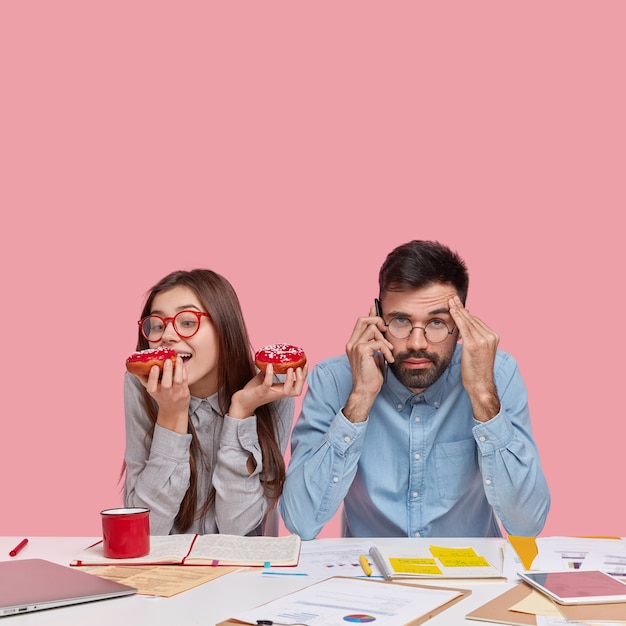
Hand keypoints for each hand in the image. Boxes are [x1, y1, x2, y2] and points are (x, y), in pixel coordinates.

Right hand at [135, 356, 190, 432]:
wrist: (174, 410)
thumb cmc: (161, 395)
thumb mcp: (151, 388)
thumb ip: (143, 378)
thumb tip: (132, 367)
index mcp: (154, 392)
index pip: (152, 386)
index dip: (153, 377)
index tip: (155, 367)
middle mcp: (165, 394)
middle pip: (166, 384)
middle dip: (167, 371)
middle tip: (167, 360)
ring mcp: (175, 393)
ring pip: (178, 381)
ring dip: (178, 369)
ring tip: (177, 359)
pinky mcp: (184, 392)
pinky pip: (185, 380)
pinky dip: (183, 370)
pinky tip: (181, 363)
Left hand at [228, 363, 307, 418]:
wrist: (241, 402)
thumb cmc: (253, 391)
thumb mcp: (264, 378)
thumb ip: (270, 371)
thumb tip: (274, 359)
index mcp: (281, 390)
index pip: (298, 385)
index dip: (304, 376)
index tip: (306, 364)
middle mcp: (279, 393)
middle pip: (298, 390)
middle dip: (302, 379)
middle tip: (300, 368)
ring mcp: (270, 393)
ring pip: (287, 391)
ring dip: (291, 379)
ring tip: (290, 369)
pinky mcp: (261, 392)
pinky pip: (268, 384)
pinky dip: (270, 375)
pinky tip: (270, 366)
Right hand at [343, 305, 394, 422]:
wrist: (365, 391)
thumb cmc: (371, 377)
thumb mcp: (375, 357)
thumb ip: (376, 345)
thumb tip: (382, 335)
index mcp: (353, 343)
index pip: (360, 322)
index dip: (369, 314)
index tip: (375, 307)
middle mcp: (351, 343)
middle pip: (363, 319)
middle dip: (377, 321)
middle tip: (386, 331)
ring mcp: (355, 346)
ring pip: (372, 328)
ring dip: (385, 340)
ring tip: (389, 352)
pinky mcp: (361, 350)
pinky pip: (378, 342)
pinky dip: (387, 349)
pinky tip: (388, 359)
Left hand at [449, 296, 500, 421]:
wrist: (480, 385)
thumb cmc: (476, 370)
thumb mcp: (478, 352)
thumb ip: (474, 338)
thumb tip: (463, 328)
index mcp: (493, 337)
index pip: (477, 321)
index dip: (466, 313)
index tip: (457, 304)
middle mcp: (491, 336)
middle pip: (473, 318)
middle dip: (461, 308)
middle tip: (451, 298)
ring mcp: (484, 340)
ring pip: (468, 321)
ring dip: (458, 310)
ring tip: (449, 302)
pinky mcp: (474, 344)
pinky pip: (463, 327)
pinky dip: (456, 317)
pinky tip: (450, 311)